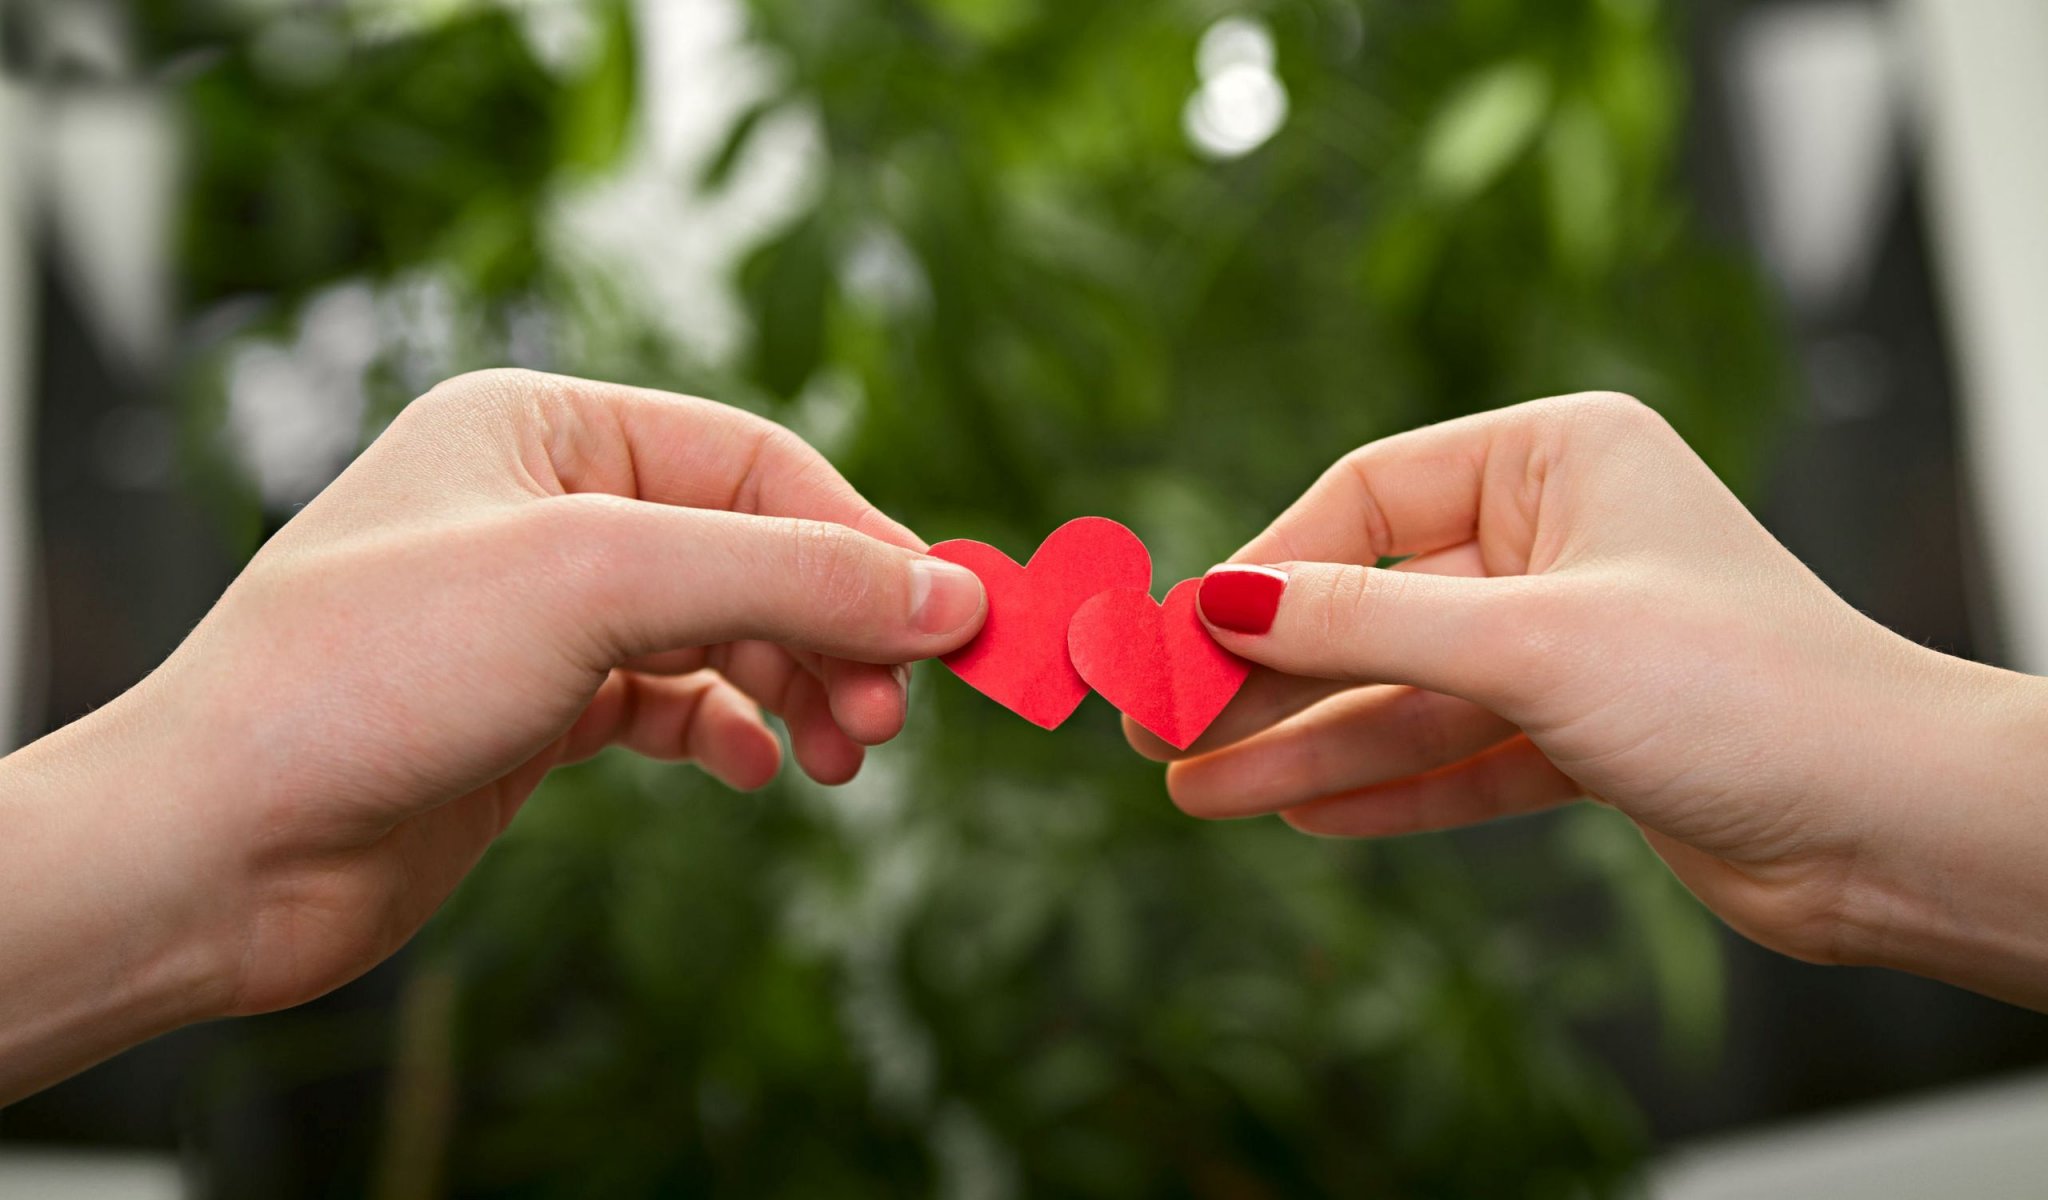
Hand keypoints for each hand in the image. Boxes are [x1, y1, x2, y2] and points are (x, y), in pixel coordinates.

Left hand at [0, 370, 984, 1098]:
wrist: (221, 847)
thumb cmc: (373, 672)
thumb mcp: (600, 583)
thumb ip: (786, 577)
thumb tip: (945, 593)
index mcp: (543, 424)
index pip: (753, 460)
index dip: (857, 539)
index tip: (945, 622)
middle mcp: (543, 507)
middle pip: (747, 548)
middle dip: (830, 628)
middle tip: (890, 715)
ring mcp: (537, 613)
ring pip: (719, 631)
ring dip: (795, 686)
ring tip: (842, 755)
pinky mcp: (531, 710)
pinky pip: (671, 703)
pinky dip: (727, 732)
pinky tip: (754, 770)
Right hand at [1130, 393, 2047, 1007]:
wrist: (1892, 827)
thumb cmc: (1741, 689)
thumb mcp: (1529, 640)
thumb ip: (1364, 621)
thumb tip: (1216, 599)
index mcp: (1558, 456)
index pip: (1364, 498)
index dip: (1261, 569)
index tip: (1173, 634)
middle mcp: (1559, 537)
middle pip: (1371, 601)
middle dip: (1267, 672)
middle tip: (1160, 725)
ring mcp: (1570, 638)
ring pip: (1404, 688)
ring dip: (1303, 743)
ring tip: (1196, 790)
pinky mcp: (1585, 731)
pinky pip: (1455, 750)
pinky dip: (1383, 781)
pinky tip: (1294, 809)